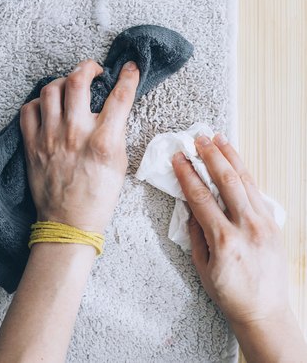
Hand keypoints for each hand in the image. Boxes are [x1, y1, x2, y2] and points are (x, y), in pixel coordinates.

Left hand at [20, 59, 138, 233]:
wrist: (69, 223)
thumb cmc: (98, 196)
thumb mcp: (120, 162)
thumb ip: (116, 130)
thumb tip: (115, 105)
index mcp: (103, 141)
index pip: (120, 96)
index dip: (128, 76)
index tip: (130, 68)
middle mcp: (75, 134)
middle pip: (78, 81)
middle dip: (88, 66)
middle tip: (93, 70)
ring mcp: (50, 138)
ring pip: (50, 89)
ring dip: (63, 81)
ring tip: (70, 86)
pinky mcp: (32, 145)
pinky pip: (28, 110)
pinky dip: (39, 102)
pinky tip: (49, 107)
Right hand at [172, 134, 289, 327]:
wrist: (265, 312)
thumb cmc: (230, 294)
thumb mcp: (202, 267)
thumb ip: (195, 233)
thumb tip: (190, 206)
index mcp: (224, 240)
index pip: (200, 197)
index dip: (187, 174)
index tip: (178, 158)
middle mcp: (247, 227)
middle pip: (226, 181)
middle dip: (211, 156)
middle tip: (199, 139)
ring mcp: (264, 223)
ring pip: (245, 181)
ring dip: (231, 157)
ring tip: (218, 139)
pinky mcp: (273, 224)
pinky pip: (257, 191)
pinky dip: (245, 173)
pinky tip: (236, 162)